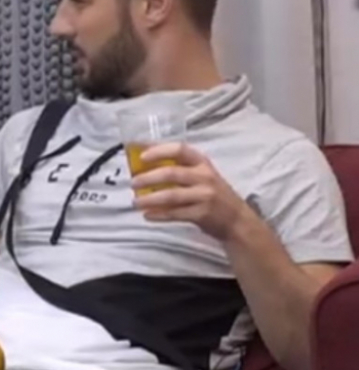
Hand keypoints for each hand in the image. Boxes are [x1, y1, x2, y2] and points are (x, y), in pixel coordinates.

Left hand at [130, 142, 257, 240]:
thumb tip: (143, 163)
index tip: (142, 157)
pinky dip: (159, 215)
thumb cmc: (213, 193)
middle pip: (172, 173)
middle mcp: (205, 177)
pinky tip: (147, 215)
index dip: (160, 151)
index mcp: (202, 163)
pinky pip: (175, 213)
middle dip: (148, 178)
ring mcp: (204, 196)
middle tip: (133, 183)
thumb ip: (179, 168)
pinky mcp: (202, 214)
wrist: (237, 220)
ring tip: (135, 202)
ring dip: (149, 199)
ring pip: (171, 195)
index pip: (180, 150)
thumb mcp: (201, 175)